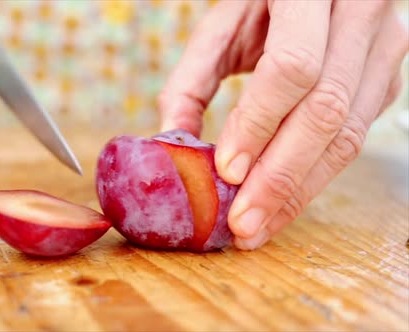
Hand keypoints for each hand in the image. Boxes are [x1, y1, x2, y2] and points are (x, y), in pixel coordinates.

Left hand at [158, 0, 407, 249]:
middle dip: (280, 177)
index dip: (259, 124)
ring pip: (347, 136)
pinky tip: (282, 201)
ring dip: (299, 191)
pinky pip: (353, 140)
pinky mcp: (386, 82)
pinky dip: (314, 177)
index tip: (227, 171)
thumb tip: (171, 141)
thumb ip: (192, 79)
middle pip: (325, 112)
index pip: (292, 68)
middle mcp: (360, 16)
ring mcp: (382, 51)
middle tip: (243, 222)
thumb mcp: (222, 26)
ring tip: (258, 226)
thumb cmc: (262, 1)